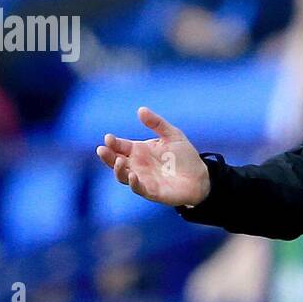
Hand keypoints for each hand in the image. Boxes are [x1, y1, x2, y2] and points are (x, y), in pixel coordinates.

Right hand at [95, 106, 210, 206]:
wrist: (200, 176)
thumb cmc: (184, 156)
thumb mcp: (172, 135)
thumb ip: (157, 123)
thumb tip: (140, 109)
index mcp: (139, 151)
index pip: (120, 146)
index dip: (112, 143)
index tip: (108, 137)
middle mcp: (137, 165)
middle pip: (115, 161)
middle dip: (107, 156)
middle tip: (102, 149)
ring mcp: (142, 179)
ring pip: (122, 176)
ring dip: (118, 170)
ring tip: (118, 161)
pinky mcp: (151, 192)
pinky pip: (138, 189)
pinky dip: (134, 183)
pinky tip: (133, 176)